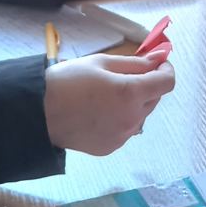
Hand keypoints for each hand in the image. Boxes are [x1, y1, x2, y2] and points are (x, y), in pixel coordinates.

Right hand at [44, 53, 174, 155]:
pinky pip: (126, 129)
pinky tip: (98, 113)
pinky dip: (120, 119)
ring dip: (133, 104)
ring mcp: (122, 136)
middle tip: (123, 77)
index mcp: (130, 93)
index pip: (167, 82)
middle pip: (154, 98)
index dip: (166, 70)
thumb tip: (159, 59)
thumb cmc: (67, 82)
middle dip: (146, 85)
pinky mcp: (112, 147)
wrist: (38, 114)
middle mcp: (131, 118)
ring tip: (105, 97)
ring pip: (140, 115)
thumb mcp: (101, 63)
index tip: (157, 64)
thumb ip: (135, 63)